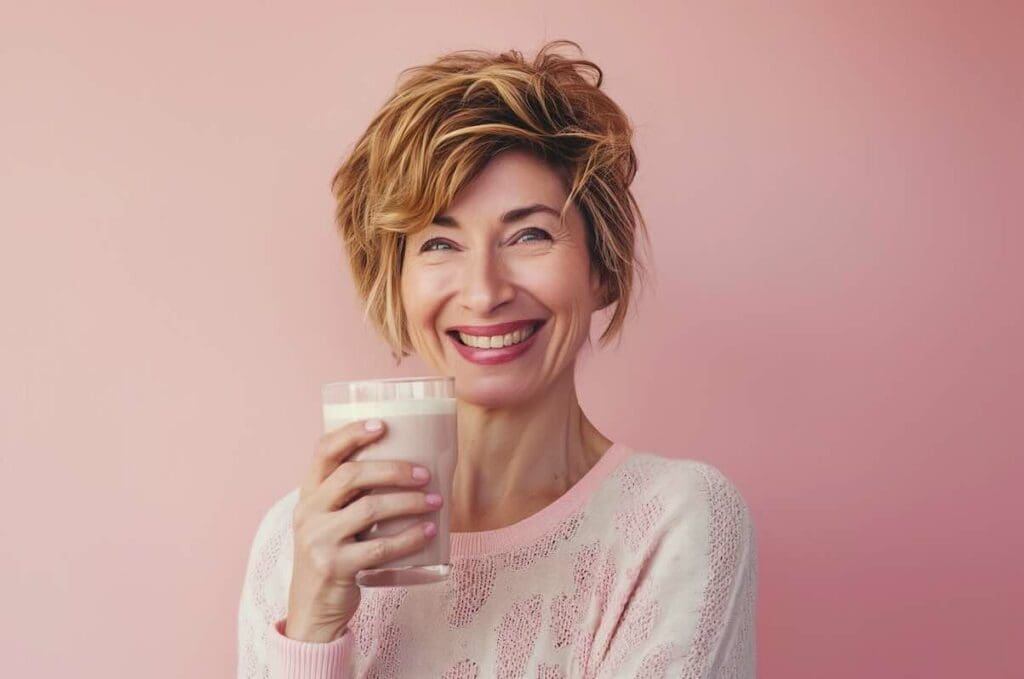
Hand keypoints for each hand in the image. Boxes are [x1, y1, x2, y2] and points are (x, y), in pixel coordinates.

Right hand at [284, 418, 440, 641]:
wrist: (313, 609)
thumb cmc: (334, 555)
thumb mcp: (331, 520)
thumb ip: (352, 496)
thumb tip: (408, 465)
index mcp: (308, 494)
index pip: (323, 451)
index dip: (351, 433)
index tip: (382, 425)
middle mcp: (308, 512)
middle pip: (351, 476)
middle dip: (393, 470)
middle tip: (425, 473)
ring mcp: (318, 540)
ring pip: (369, 510)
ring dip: (409, 503)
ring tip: (436, 501)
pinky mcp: (335, 567)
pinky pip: (379, 548)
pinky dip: (409, 538)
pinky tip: (429, 531)